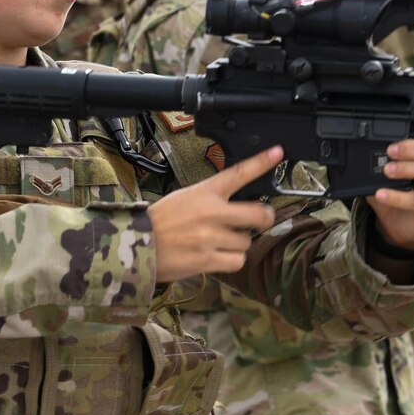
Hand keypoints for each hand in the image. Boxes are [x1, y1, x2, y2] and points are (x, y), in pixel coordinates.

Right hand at [149, 146, 281, 283]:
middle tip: (261, 220)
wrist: (136, 243)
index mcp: (205, 192)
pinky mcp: (207, 259)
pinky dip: (232, 261)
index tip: (277, 153)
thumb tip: (239, 207)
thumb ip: (211, 198)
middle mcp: (211, 212)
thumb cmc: (161, 220)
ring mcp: (210, 237)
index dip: (261, 162)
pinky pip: (237, 261)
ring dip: (239, 243)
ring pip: (247, 241)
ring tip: (221, 242)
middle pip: (258, 214)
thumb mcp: (185, 197)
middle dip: (265, 218)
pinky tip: (219, 257)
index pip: (238, 173)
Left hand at [369, 137, 413, 251]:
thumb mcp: (381, 178)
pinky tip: (381, 194)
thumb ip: (375, 165)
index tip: (403, 130)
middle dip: (413, 147)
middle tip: (390, 150)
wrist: (398, 227)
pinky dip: (397, 196)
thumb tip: (358, 153)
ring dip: (408, 168)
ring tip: (387, 171)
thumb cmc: (393, 197)